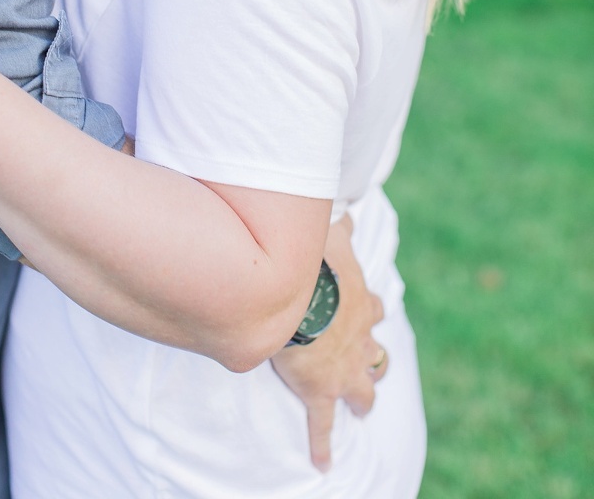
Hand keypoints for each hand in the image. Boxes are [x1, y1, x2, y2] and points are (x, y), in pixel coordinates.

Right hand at [270, 213, 385, 472]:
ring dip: (363, 398)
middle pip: (377, 356)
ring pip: (364, 390)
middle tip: (371, 370)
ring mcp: (344, 369)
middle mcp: (360, 340)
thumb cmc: (316, 263)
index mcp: (362, 304)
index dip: (370, 310)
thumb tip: (348, 215)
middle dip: (374, 363)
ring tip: (362, 409)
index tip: (368, 311)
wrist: (302, 296)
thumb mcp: (330, 237)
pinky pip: (323, 425)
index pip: (373, 309)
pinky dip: (323, 445)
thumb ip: (339, 230)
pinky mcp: (322, 393)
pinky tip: (323, 463)